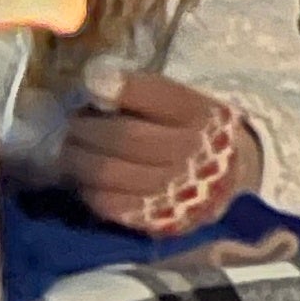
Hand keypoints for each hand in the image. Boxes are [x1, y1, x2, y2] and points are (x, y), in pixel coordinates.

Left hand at [63, 74, 261, 236]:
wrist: (228, 179)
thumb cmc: (189, 131)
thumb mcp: (182, 103)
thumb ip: (143, 93)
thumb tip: (94, 82)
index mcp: (200, 116)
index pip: (162, 96)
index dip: (124, 88)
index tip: (94, 81)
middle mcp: (192, 153)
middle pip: (126, 137)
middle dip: (87, 127)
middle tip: (73, 123)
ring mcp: (174, 190)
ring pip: (109, 171)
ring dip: (77, 157)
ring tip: (71, 149)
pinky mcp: (156, 218)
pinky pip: (107, 203)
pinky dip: (87, 187)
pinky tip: (86, 177)